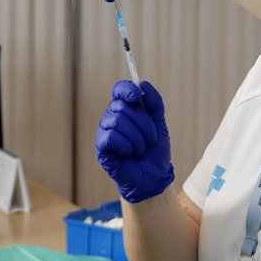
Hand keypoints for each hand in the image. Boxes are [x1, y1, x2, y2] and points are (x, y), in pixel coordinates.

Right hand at [95, 80, 174, 202]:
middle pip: (122, 105)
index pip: (119, 89)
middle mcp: (113, 117)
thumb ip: (154, 102)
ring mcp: (105, 131)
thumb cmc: (155, 150)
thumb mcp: (159, 123)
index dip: (126, 89)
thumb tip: (142, 84)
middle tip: (150, 138)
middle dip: (143, 123)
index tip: (136, 96)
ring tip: (140, 149)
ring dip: (137, 137)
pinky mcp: (101, 147)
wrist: (154, 176)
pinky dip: (126, 145)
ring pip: (117, 120)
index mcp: (126, 109)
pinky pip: (111, 136)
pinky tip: (129, 154)